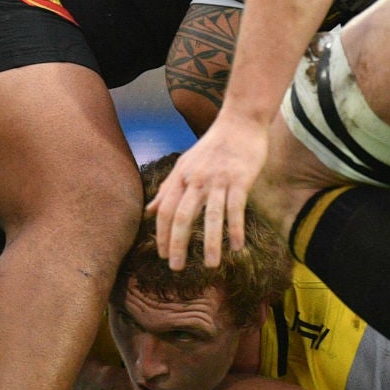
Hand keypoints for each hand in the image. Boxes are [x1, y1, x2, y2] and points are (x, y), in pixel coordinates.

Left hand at [152, 114, 268, 269]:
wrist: (240, 122)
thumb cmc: (212, 146)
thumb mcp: (184, 165)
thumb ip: (167, 189)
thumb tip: (148, 210)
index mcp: (180, 177)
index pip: (165, 210)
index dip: (162, 234)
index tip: (163, 255)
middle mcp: (196, 180)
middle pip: (182, 216)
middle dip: (178, 244)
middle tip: (176, 267)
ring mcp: (218, 180)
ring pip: (211, 217)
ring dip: (211, 244)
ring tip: (211, 266)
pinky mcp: (240, 180)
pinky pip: (236, 209)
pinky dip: (236, 229)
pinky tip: (237, 247)